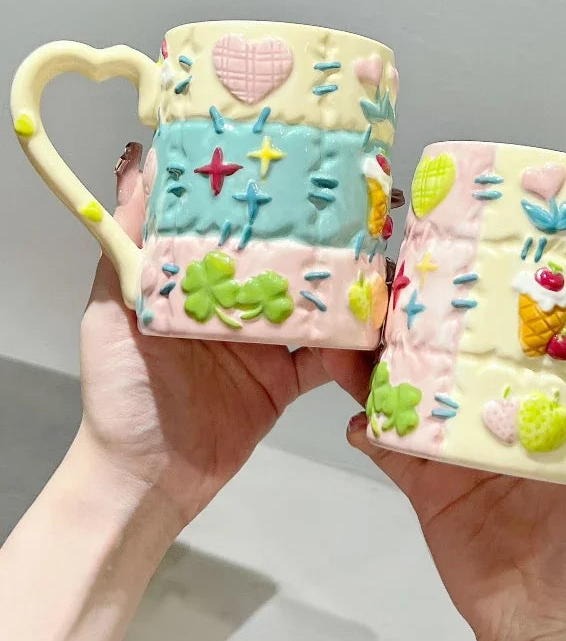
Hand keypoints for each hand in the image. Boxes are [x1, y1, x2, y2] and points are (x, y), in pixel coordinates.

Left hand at [80, 142, 375, 524]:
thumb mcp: (112, 308)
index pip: (239, 230)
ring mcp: (266, 344)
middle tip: (362, 214)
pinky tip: (368, 335)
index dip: (267, 201)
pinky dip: (349, 352)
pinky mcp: (286, 382)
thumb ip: (129, 244)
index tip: (298, 168)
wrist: (146, 475)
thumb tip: (141, 165)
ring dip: (346, 291)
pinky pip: (326, 361)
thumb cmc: (121, 389)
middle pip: (287, 265)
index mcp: (201, 281)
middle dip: (322, 241)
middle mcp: (237, 305)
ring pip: (315, 308)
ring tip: (378, 266)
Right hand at [346, 314, 565, 640]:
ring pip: (413, 399)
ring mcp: (457, 454)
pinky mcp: (427, 487)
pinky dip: (369, 432)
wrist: (554, 621)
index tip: (471, 270)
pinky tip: (358, 418)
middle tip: (397, 300)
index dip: (489, 311)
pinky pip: (389, 451)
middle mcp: (494, 423)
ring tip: (363, 346)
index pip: (509, 347)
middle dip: (423, 334)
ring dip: (383, 373)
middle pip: (452, 366)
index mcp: (540, 410)